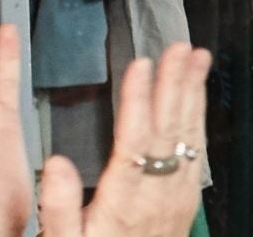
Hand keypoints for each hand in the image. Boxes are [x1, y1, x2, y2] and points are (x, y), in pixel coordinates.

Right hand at [40, 43, 213, 236]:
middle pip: (168, 128)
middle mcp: (157, 191)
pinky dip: (198, 117)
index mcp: (124, 198)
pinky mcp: (186, 196)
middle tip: (180, 47)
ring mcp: (177, 193)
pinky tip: (198, 96)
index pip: (135, 140)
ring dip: (192, 92)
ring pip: (187, 134)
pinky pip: (195, 149)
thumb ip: (58, 205)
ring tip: (198, 57)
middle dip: (174, 83)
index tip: (140, 65)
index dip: (138, 100)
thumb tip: (54, 162)